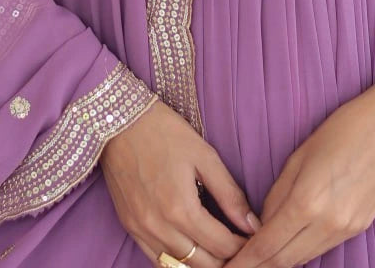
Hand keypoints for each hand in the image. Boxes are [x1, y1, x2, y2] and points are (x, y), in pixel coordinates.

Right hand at [99, 96, 261, 266]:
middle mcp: (160, 228)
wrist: (120, 121)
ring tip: (219, 252)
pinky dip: (177, 262)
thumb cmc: (165, 132)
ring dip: (203, 264)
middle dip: (227, 260)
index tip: (255, 239)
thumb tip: (252, 224)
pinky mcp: (129, 227)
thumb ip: (229, 194)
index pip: (222, 246)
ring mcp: (141, 231)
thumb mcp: (204, 156)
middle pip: (203, 265)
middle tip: (241, 246)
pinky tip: (191, 251)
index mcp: (182, 209)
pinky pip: (157, 260)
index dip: (244, 246)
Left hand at [222, 79, 374, 266]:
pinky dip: (303, 250)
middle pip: (284, 261)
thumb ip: (277, 194)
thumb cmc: (341, 130)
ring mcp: (346, 229)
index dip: (244, 261)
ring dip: (280, 261)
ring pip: (304, 258)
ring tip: (259, 259)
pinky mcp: (359, 228)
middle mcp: (327, 224)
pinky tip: (290, 244)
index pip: (266, 245)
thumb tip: (261, 222)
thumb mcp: (299, 156)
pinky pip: (323, 248)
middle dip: (258, 267)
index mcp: (306, 201)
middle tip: (237, 266)